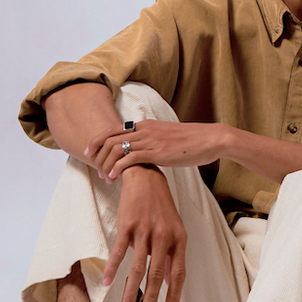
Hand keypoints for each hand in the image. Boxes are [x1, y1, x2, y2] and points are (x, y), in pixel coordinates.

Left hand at [87, 120, 228, 182]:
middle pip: (109, 138)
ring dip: (106, 164)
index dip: (97, 140)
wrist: (211, 138)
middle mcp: (144, 129)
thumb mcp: (168, 136)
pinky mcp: (157, 152)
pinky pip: (129, 158)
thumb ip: (153, 140)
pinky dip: (118, 168)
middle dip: (97, 154)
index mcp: (146, 124)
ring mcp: (150, 140)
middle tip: (94, 168)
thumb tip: (145, 150)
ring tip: (106, 177)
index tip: (89, 152)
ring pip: (116, 148)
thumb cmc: (193, 141)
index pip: (113, 129)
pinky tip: (115, 177)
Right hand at [103, 167, 187, 301]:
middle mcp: (164, 236)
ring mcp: (145, 230)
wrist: (146, 179)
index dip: (175, 292)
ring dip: (132, 290)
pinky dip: (114, 269)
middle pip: (158, 273)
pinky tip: (109, 283)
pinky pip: (119, 251)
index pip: (178, 271)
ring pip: (138, 266)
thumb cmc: (161, 208)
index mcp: (179, 238)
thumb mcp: (174, 230)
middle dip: (152, 297)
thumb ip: (172, 256)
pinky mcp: (128, 225)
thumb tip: (169, 282)